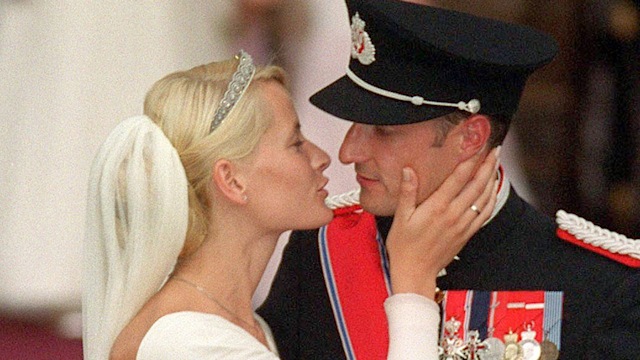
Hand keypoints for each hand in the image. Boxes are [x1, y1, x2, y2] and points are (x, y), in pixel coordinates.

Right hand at [386, 147, 500, 298]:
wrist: (415, 272)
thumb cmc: (403, 245)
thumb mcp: (400, 217)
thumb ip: (407, 192)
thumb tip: (409, 170)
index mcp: (437, 207)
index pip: (459, 178)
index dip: (471, 160)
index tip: (478, 145)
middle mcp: (454, 214)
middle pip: (477, 184)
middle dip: (487, 164)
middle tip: (495, 148)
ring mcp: (463, 224)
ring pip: (484, 197)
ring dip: (492, 178)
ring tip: (496, 162)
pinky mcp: (467, 233)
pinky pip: (485, 212)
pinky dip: (492, 198)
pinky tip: (493, 188)